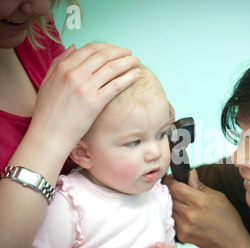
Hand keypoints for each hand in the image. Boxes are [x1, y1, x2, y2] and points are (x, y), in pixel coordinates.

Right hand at [28, 43, 140, 158]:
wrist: (49, 134)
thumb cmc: (48, 111)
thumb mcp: (48, 81)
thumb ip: (59, 62)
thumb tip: (74, 46)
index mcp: (63, 68)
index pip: (90, 48)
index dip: (107, 46)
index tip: (116, 49)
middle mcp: (74, 74)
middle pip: (104, 55)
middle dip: (120, 52)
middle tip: (130, 53)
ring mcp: (85, 88)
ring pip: (112, 68)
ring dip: (128, 62)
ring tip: (136, 61)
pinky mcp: (95, 103)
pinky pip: (116, 85)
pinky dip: (128, 77)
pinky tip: (136, 75)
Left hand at [164, 169, 249, 247]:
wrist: (231, 244)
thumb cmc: (228, 218)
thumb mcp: (217, 197)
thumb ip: (199, 185)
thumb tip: (189, 173)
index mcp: (199, 201)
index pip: (175, 187)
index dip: (171, 180)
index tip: (173, 178)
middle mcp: (189, 214)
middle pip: (170, 196)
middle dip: (172, 190)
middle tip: (179, 189)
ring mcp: (184, 226)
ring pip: (169, 208)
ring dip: (173, 203)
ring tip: (185, 203)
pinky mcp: (182, 236)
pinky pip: (173, 220)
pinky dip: (177, 215)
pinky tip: (187, 215)